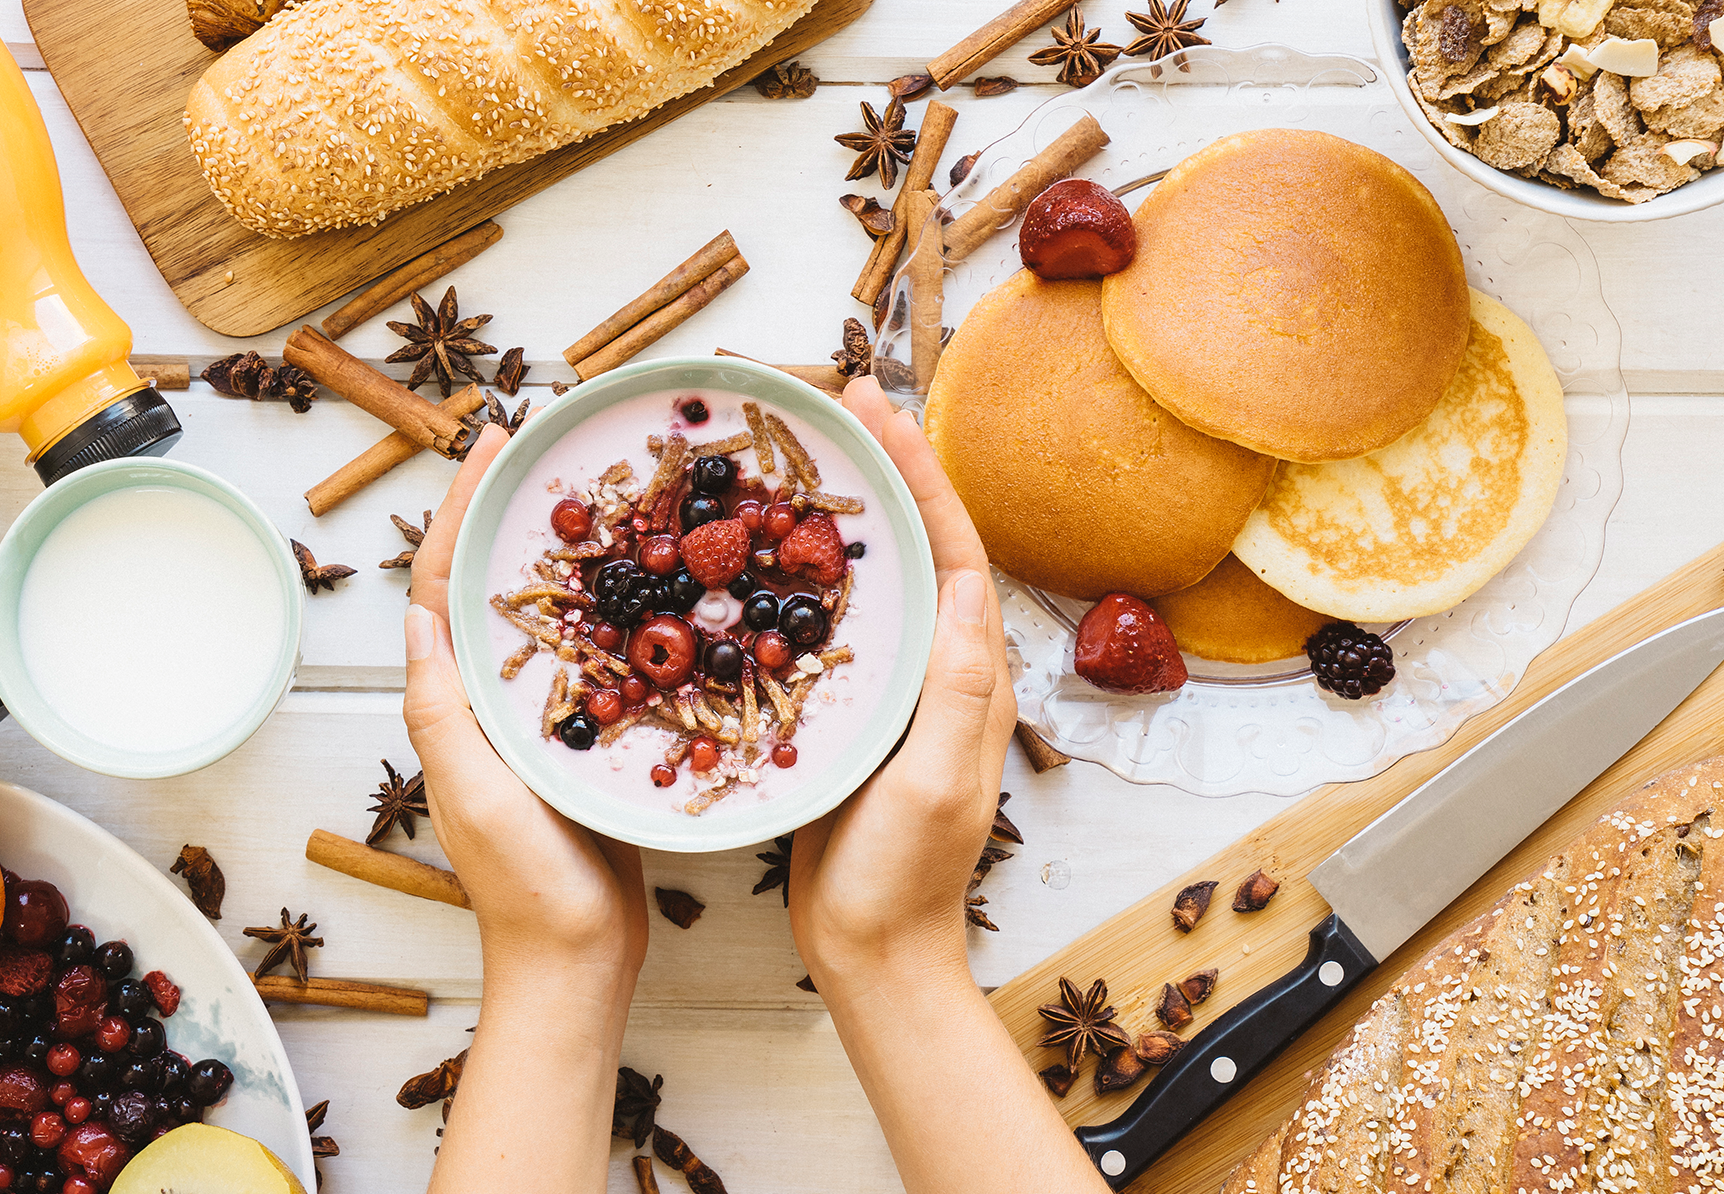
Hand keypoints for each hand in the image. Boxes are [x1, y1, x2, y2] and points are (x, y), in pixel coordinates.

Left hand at [402, 426, 648, 989]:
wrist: (581, 961)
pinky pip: (597, 656)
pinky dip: (614, 609)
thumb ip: (443, 710)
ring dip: (564, 548)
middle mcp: (491, 701)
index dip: (462, 508)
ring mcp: (540, 719)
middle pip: (495, 583)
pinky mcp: (587, 739)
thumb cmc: (527, 888)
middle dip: (513, 509)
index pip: (447, 585)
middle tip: (550, 444)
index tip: (492, 442)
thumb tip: (419, 612)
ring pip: (547, 612)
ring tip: (601, 488)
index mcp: (456, 704)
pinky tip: (653, 581)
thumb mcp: (476, 793)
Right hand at [783, 378, 1100, 1193]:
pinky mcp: (845, 710)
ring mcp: (891, 686)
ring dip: (838, 508)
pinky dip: (795, 574)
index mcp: (970, 673)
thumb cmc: (906, 877)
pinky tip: (753, 554)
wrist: (871, 953)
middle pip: (912, 541)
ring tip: (794, 451)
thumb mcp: (935, 783)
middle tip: (832, 400)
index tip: (877, 405)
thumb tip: (962, 582)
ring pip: (868, 574)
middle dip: (880, 465)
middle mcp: (937, 666)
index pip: (951, 545)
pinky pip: (828, 622)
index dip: (918, 469)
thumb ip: (953, 688)